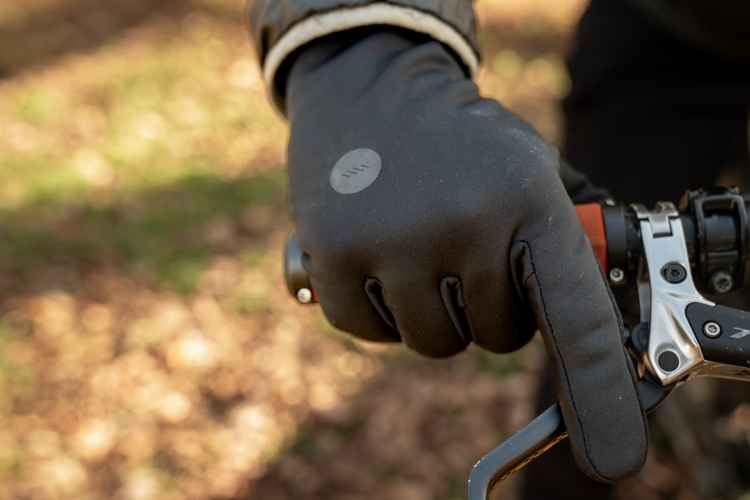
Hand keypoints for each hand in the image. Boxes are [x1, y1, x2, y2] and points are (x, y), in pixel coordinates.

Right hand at [285, 28, 646, 482]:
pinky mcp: (334, 254)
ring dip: (432, 311)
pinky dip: (378, 310)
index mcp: (528, 201)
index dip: (597, 392)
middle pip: (493, 338)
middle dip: (487, 309)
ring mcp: (394, 239)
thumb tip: (607, 315)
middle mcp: (463, 222)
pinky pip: (369, 332)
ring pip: (432, 342)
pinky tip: (377, 257)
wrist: (371, 90)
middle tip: (468, 254)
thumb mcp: (531, 169)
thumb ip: (570, 238)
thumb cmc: (462, 143)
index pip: (574, 314)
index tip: (612, 459)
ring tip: (419, 246)